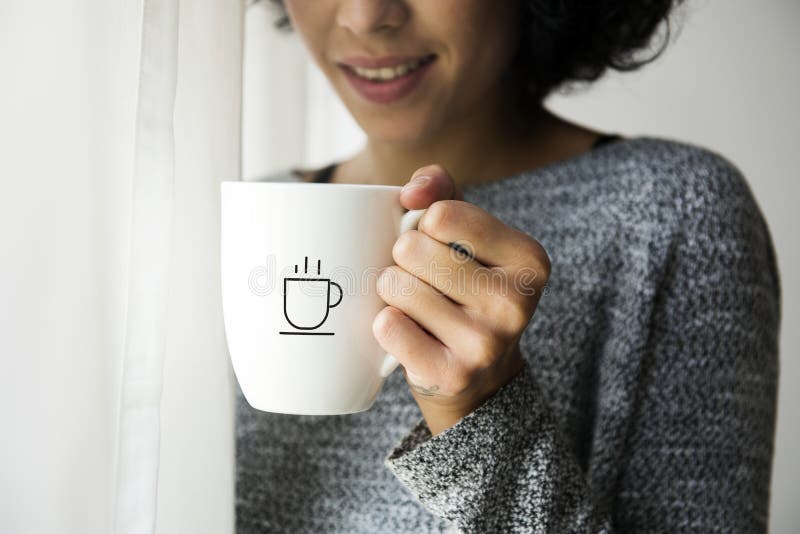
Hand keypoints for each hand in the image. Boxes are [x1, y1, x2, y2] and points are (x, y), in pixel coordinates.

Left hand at [373, 165, 550, 434]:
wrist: (480, 380)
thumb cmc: (465, 290)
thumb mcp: (467, 236)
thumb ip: (442, 192)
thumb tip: (412, 191)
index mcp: (529, 259)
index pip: (441, 214)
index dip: (424, 226)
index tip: (439, 247)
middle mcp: (515, 302)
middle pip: (413, 249)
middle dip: (403, 260)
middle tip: (422, 281)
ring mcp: (486, 344)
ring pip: (396, 286)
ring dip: (391, 292)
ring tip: (415, 307)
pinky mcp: (452, 376)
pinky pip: (388, 327)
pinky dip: (385, 326)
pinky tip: (408, 333)